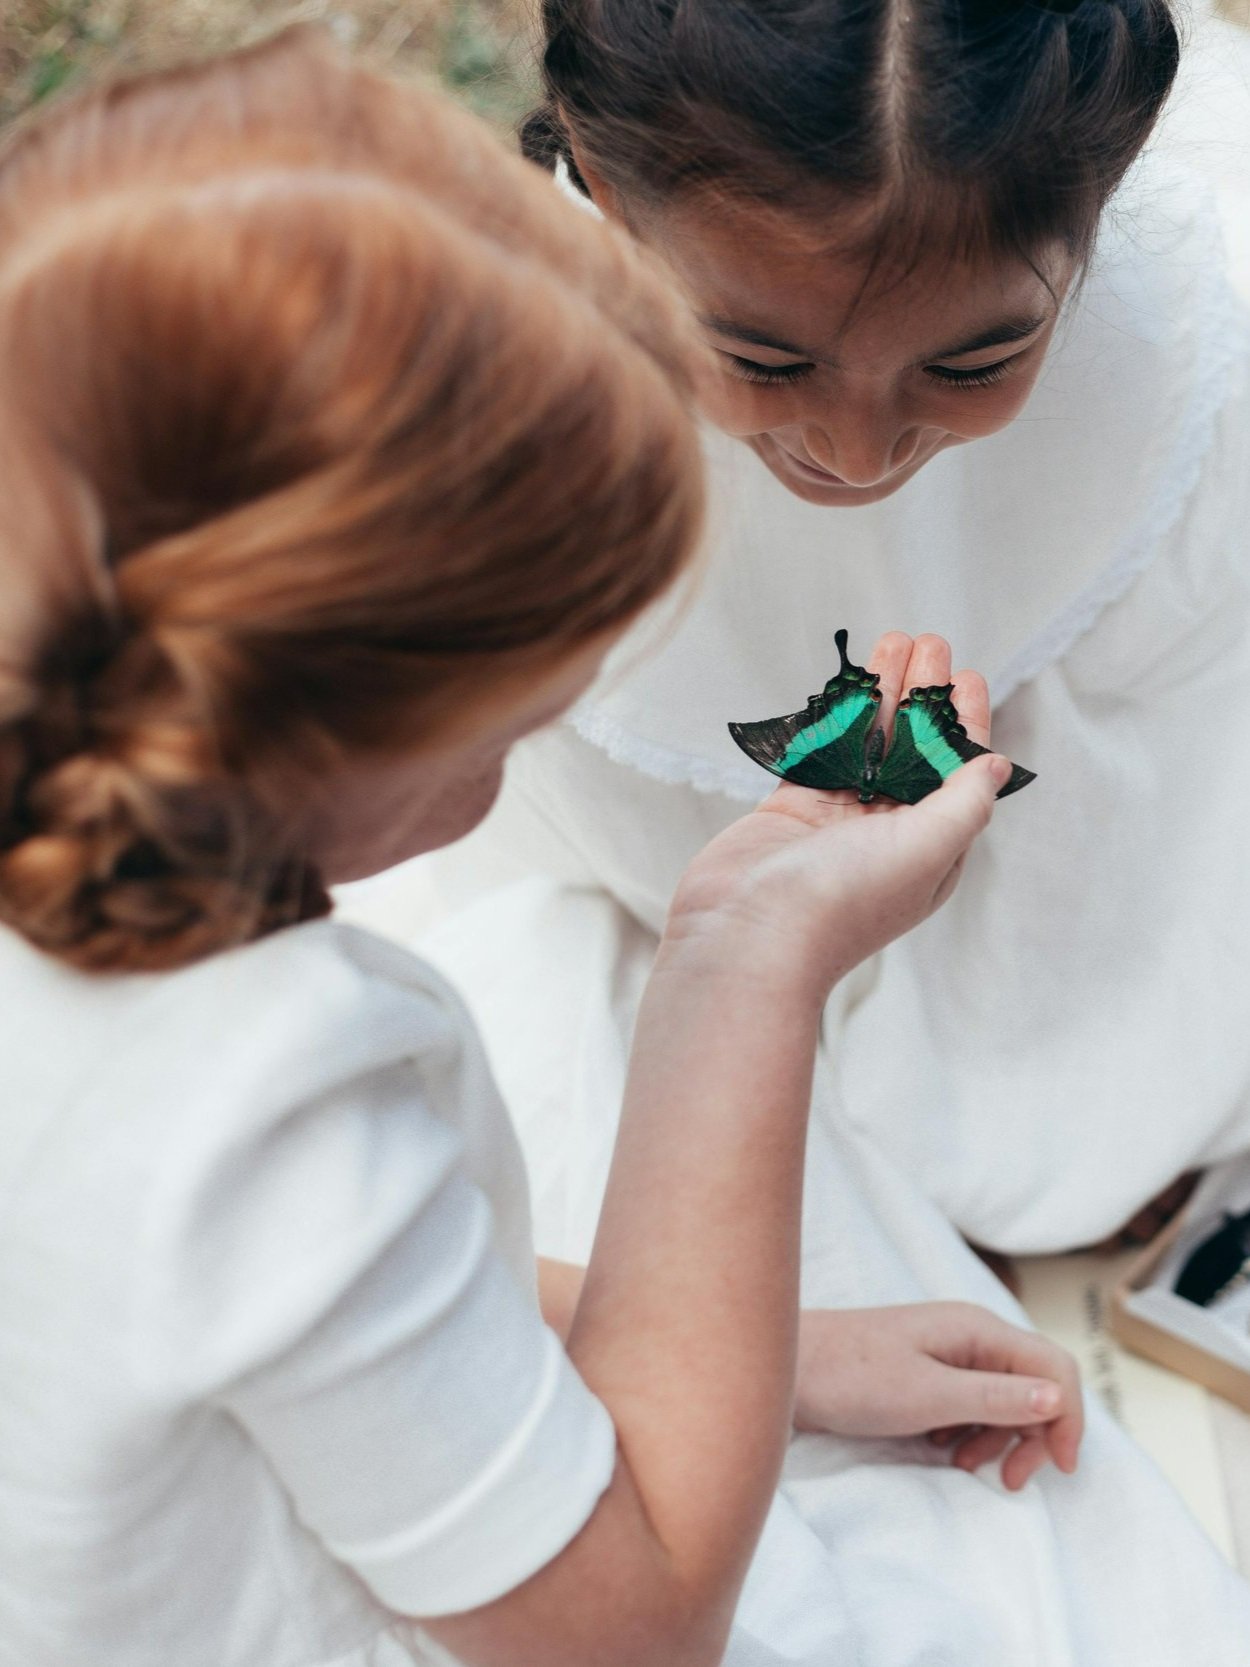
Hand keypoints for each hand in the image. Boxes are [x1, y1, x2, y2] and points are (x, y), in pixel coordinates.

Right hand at [666, 634, 1007, 994]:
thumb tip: (995, 765)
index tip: (967, 677)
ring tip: (892, 642)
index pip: (958, 776)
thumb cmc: (841, 902)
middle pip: (915, 752)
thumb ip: (964, 802)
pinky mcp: (792, 812)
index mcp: (931, 853)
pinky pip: (823, 752)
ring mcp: (837, 823)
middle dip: (925, 697)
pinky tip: (848, 683)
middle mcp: (888, 837)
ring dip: (883, 694)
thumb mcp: (926, 850)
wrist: (749, 936)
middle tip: (931, 643)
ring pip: (868, 745)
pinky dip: (837, 716)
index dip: (966, 725)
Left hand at [794, 1302, 1084, 1490]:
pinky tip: (947, 1451)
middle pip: (1035, 1385)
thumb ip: (994, 1396)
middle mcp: (970, 1336)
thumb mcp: (927, 1395)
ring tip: (970, 1467)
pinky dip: (972, 1433)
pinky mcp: (927, 1373)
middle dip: (1035, 1435)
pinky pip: (973, 1405)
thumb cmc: (851, 1377)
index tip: (1061, 1469)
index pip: (1054, 1367)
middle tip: (1009, 1481)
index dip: (1069, 1418)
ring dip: (1001, 1439)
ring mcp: (948, 1353)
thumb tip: (1059, 1397)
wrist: (785, 1369)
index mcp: (977, 1329)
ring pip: (1005, 1399)